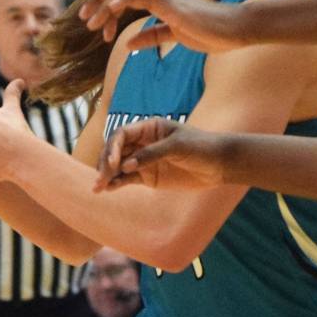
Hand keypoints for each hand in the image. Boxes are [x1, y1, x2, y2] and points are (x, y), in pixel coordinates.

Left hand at [79, 0, 251, 52]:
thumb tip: (129, 42)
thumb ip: (153, 36)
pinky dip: (121, 0)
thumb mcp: (176, 37)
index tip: (98, 29)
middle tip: (82, 18)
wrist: (235, 29)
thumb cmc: (212, 32)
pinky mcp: (172, 4)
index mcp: (160, 2)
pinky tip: (109, 11)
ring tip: (89, 21)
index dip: (107, 9)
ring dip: (103, 1)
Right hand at [94, 118, 228, 191]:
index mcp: (149, 128)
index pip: (122, 134)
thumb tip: (126, 166)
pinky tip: (109, 189)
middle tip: (101, 178)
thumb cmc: (201, 147)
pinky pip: (127, 179)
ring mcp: (144, 160)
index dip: (113, 147)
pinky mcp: (148, 177)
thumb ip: (152, 155)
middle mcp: (143, 142)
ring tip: (98, 188)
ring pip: (118, 166)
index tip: (113, 163)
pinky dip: (117, 183)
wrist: (219, 165)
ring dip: (107, 175)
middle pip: (116, 150)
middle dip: (105, 163)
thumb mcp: (178, 147)